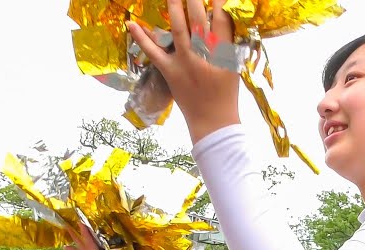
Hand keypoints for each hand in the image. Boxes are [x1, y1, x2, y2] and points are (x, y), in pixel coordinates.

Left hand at [126, 0, 240, 143]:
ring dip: (173, 8)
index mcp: (223, 53)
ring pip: (177, 29)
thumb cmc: (226, 94)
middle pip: (198, 19)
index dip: (217, 3)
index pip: (221, 19)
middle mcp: (203, 54)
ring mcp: (184, 62)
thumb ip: (226, 45)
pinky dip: (141, 38)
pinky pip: (153, 53)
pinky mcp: (169, 71)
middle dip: (193, 0)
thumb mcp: (232, 67)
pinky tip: (131, 24)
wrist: (213, 122)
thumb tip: (218, 21)